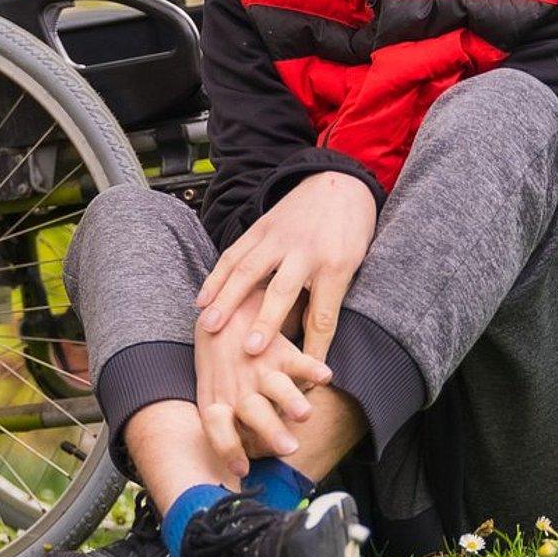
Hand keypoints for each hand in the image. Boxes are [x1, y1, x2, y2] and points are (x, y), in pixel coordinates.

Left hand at [195, 291, 333, 475]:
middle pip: (252, 411)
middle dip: (269, 431)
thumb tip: (238, 469)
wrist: (221, 312)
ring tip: (305, 414)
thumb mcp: (212, 394)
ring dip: (290, 400)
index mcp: (217, 399)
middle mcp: (238, 387)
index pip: (216, 427)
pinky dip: (311, 367)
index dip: (227, 447)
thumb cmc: (217, 365)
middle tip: (287, 448)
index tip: (241, 470)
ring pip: (275, 387)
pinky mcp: (278, 349)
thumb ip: (227, 425)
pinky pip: (298, 360)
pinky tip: (326, 376)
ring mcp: (258, 368)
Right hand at [196, 170, 377, 360]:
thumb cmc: (350, 231)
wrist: (339, 183)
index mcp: (336, 264)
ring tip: (209, 325)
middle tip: (249, 350)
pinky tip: (202, 298)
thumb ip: (332, 298)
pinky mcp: (259, 228)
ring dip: (227, 300)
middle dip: (265, 322)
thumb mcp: (355, 264)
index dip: (314, 346)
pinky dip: (216, 278)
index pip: (323, 313)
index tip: (305, 373)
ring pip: (248, 271)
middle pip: (282, 291)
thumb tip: (317, 344)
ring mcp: (278, 237)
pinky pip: (233, 255)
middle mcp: (304, 250)